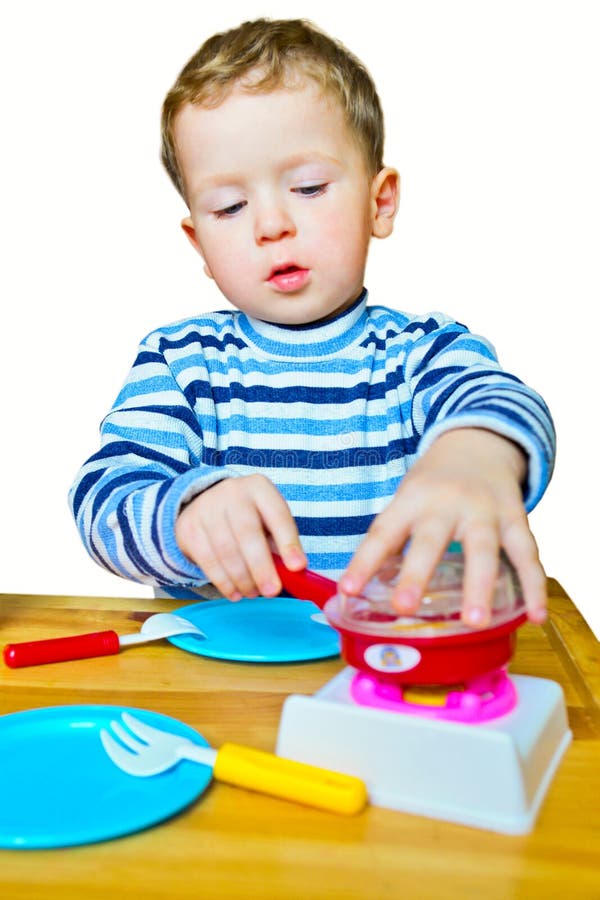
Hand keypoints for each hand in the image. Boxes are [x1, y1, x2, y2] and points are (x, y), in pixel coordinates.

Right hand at [175, 474, 305, 600]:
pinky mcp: (189, 527)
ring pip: (226, 550)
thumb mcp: (268, 520)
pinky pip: (207, 559)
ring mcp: (207, 508)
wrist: (207, 503)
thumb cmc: (249, 517)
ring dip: (242, 578)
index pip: (277, 514)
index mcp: (259, 488)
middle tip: (272, 591)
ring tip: (253, 593)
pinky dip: (223, 581)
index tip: (297, 567)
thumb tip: (293, 574)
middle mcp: (232, 492)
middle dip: (261, 567)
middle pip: (247, 533)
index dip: (288, 542)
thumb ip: (281, 543)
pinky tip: (234, 593)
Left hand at [340, 428, 546, 626]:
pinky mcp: (516, 518)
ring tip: (474, 623)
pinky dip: (534, 586)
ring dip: (479, 586)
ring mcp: (484, 510)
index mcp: (412, 500)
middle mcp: (446, 503)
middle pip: (431, 539)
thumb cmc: (433, 484)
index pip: (383, 532)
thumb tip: (364, 589)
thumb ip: (391, 542)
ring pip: (484, 549)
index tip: (348, 590)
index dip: (364, 561)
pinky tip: (534, 616)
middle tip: (405, 608)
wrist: (479, 441)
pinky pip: (527, 554)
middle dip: (417, 574)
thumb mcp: (406, 500)